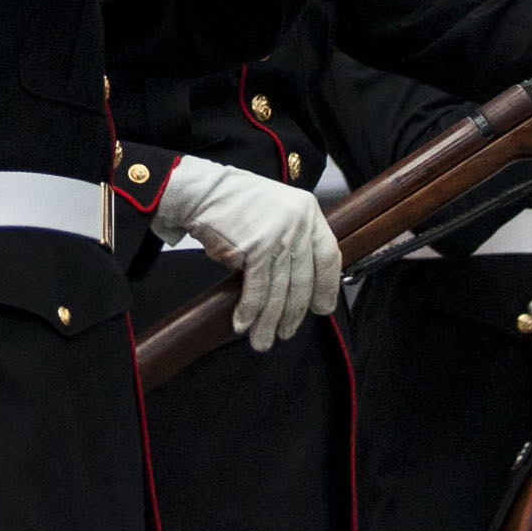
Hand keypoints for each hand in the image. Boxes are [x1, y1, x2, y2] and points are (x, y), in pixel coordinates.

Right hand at [154, 156, 337, 347]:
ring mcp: (277, 235)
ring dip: (270, 320)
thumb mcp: (278, 210)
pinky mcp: (255, 247)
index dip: (327, 287)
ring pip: (279, 289)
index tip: (322, 309)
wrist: (202, 191)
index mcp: (308, 212)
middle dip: (293, 313)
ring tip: (263, 339)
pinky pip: (256, 288)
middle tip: (286, 332)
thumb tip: (301, 284)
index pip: (329, 257)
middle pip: (302, 280)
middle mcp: (298, 223)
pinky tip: (244, 323)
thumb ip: (294, 238)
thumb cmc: (236, 202)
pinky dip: (250, 310)